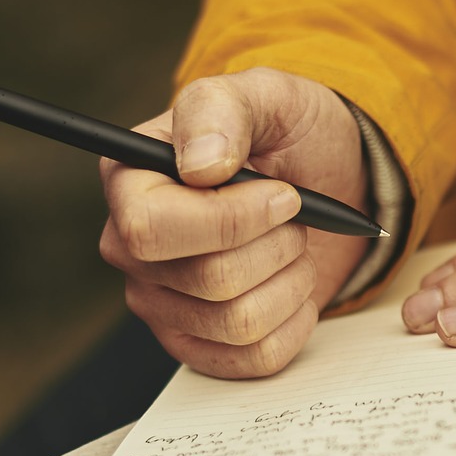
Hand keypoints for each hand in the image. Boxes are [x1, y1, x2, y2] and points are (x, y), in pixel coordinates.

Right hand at [99, 68, 370, 377]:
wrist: (326, 181)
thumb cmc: (286, 134)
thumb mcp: (265, 96)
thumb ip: (223, 110)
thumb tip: (200, 166)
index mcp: (129, 181)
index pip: (150, 230)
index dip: (229, 221)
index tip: (283, 194)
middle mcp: (132, 249)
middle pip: (208, 280)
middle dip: (276, 246)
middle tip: (293, 215)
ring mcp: (161, 303)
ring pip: (239, 322)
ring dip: (291, 280)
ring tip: (293, 246)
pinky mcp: (199, 344)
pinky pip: (256, 359)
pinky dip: (296, 321)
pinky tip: (292, 284)